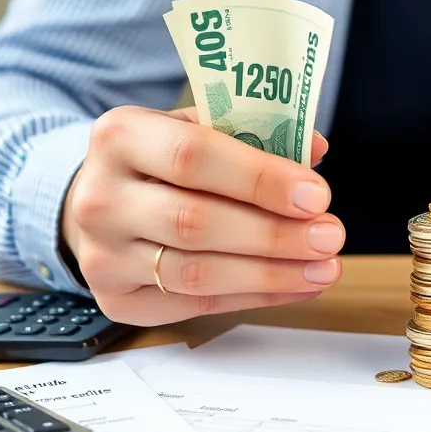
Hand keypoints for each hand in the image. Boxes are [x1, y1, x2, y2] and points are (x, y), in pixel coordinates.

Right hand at [61, 106, 343, 325]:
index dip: (259, 178)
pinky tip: (298, 285)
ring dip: (273, 273)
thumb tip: (314, 149)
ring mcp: (101, 255)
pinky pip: (196, 304)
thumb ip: (254, 131)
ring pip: (198, 273)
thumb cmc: (164, 159)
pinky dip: (256, 296)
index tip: (316, 194)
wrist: (105, 199)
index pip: (193, 156)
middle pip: (196, 222)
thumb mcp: (199, 127)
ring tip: (324, 267)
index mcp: (120, 136)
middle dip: (274, 233)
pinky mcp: (116, 300)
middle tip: (330, 235)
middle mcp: (100, 197)